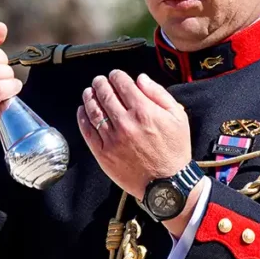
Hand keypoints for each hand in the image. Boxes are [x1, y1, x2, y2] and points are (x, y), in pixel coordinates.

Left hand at [77, 70, 191, 201]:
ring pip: (94, 111)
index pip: (123, 84)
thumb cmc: (174, 149)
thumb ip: (158, 94)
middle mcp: (126, 123)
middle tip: (99, 81)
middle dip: (100, 84)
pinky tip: (82, 111)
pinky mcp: (103, 154)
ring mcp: (112, 139)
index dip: (116, 76)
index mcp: (144, 111)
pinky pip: (88, 132)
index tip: (114, 75)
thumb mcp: (177, 117)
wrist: (167, 183)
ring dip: (89, 98)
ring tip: (88, 92)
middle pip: (105, 95)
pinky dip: (82, 118)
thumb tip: (140, 78)